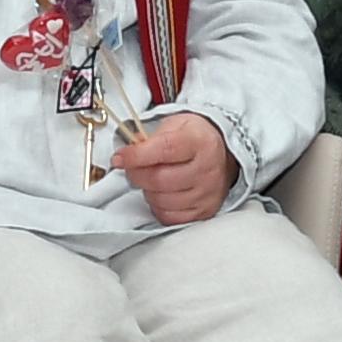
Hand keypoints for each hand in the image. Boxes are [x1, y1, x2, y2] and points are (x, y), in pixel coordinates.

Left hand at [113, 112, 236, 224]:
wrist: (221, 154)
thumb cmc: (195, 139)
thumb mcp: (175, 125)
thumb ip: (149, 137)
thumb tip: (126, 154)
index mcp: (199, 142)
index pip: (163, 150)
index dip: (136, 156)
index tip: (119, 158)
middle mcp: (207, 169)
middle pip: (158, 179)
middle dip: (137, 174)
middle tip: (133, 168)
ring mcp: (207, 193)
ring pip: (161, 200)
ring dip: (148, 191)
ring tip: (153, 178)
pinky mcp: (204, 212)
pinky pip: (169, 216)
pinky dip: (158, 207)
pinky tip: (162, 194)